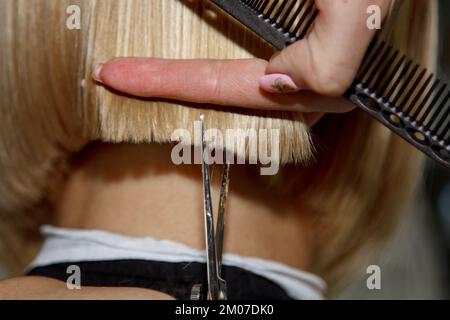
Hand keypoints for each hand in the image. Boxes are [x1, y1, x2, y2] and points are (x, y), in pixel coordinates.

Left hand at [91, 0, 389, 119]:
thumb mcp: (359, 10)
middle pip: (223, 95)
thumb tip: (276, 83)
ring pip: (230, 81)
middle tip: (117, 78)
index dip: (168, 83)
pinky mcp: (293, 44)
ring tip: (139, 74)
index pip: (228, 87)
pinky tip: (187, 66)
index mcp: (321, 77)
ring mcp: (297, 61)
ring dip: (181, 78)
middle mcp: (305, 77)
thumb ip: (329, 61)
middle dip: (167, 89)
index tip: (115, 77)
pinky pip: (240, 63)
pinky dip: (206, 67)